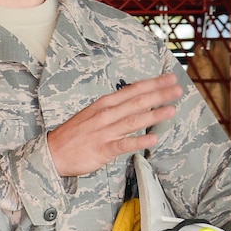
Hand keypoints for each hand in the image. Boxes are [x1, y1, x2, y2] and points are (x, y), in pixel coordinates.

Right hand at [46, 73, 181, 176]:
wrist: (53, 152)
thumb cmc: (75, 134)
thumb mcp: (93, 113)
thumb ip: (115, 109)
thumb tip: (138, 104)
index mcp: (104, 104)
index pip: (132, 90)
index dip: (152, 83)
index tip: (169, 77)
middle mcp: (106, 115)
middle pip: (136, 102)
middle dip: (159, 94)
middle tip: (177, 89)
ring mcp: (104, 132)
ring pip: (133, 121)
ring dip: (154, 115)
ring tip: (171, 109)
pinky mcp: (103, 149)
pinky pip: (123, 144)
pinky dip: (138, 141)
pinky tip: (153, 139)